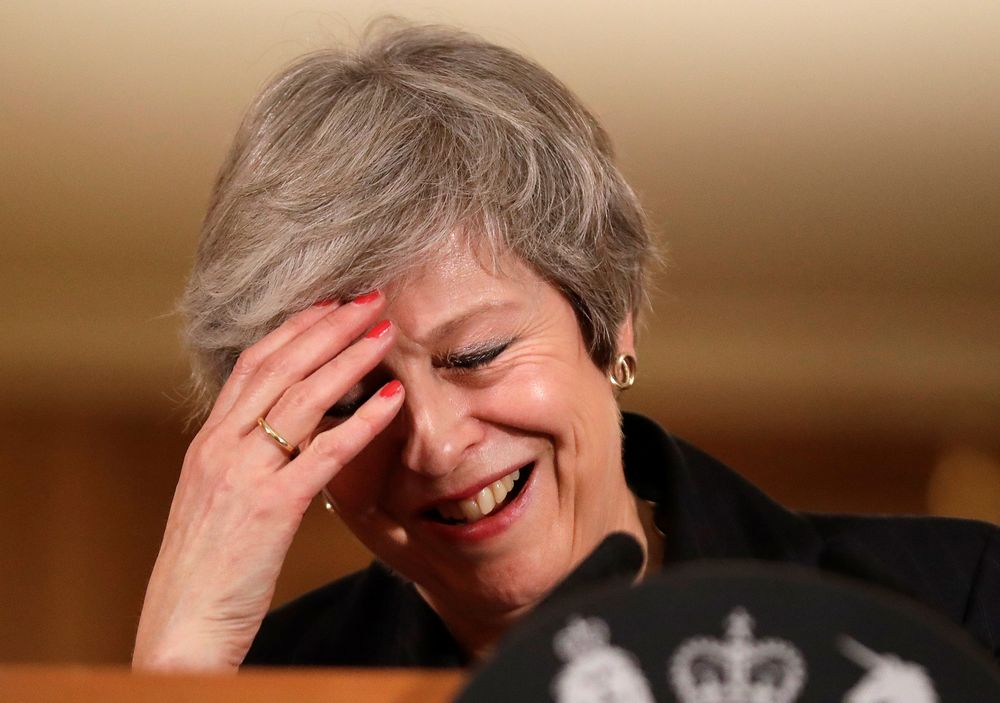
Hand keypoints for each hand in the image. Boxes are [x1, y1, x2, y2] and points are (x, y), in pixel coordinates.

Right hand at [132, 294, 403, 670]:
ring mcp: (244, 472)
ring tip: (386, 332)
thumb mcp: (216, 497)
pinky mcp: (271, 507)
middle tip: (371, 300)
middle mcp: (221, 445)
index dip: (295, 327)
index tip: (331, 303)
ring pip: (302, 396)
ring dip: (349, 358)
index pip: (254, 364)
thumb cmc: (206, 565)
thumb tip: (288, 432)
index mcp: (209, 439)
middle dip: (329, 326)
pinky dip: (362, 420)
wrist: (181, 623)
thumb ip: (245, 458)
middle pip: (281, 366)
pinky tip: (392, 398)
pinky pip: (325, 452)